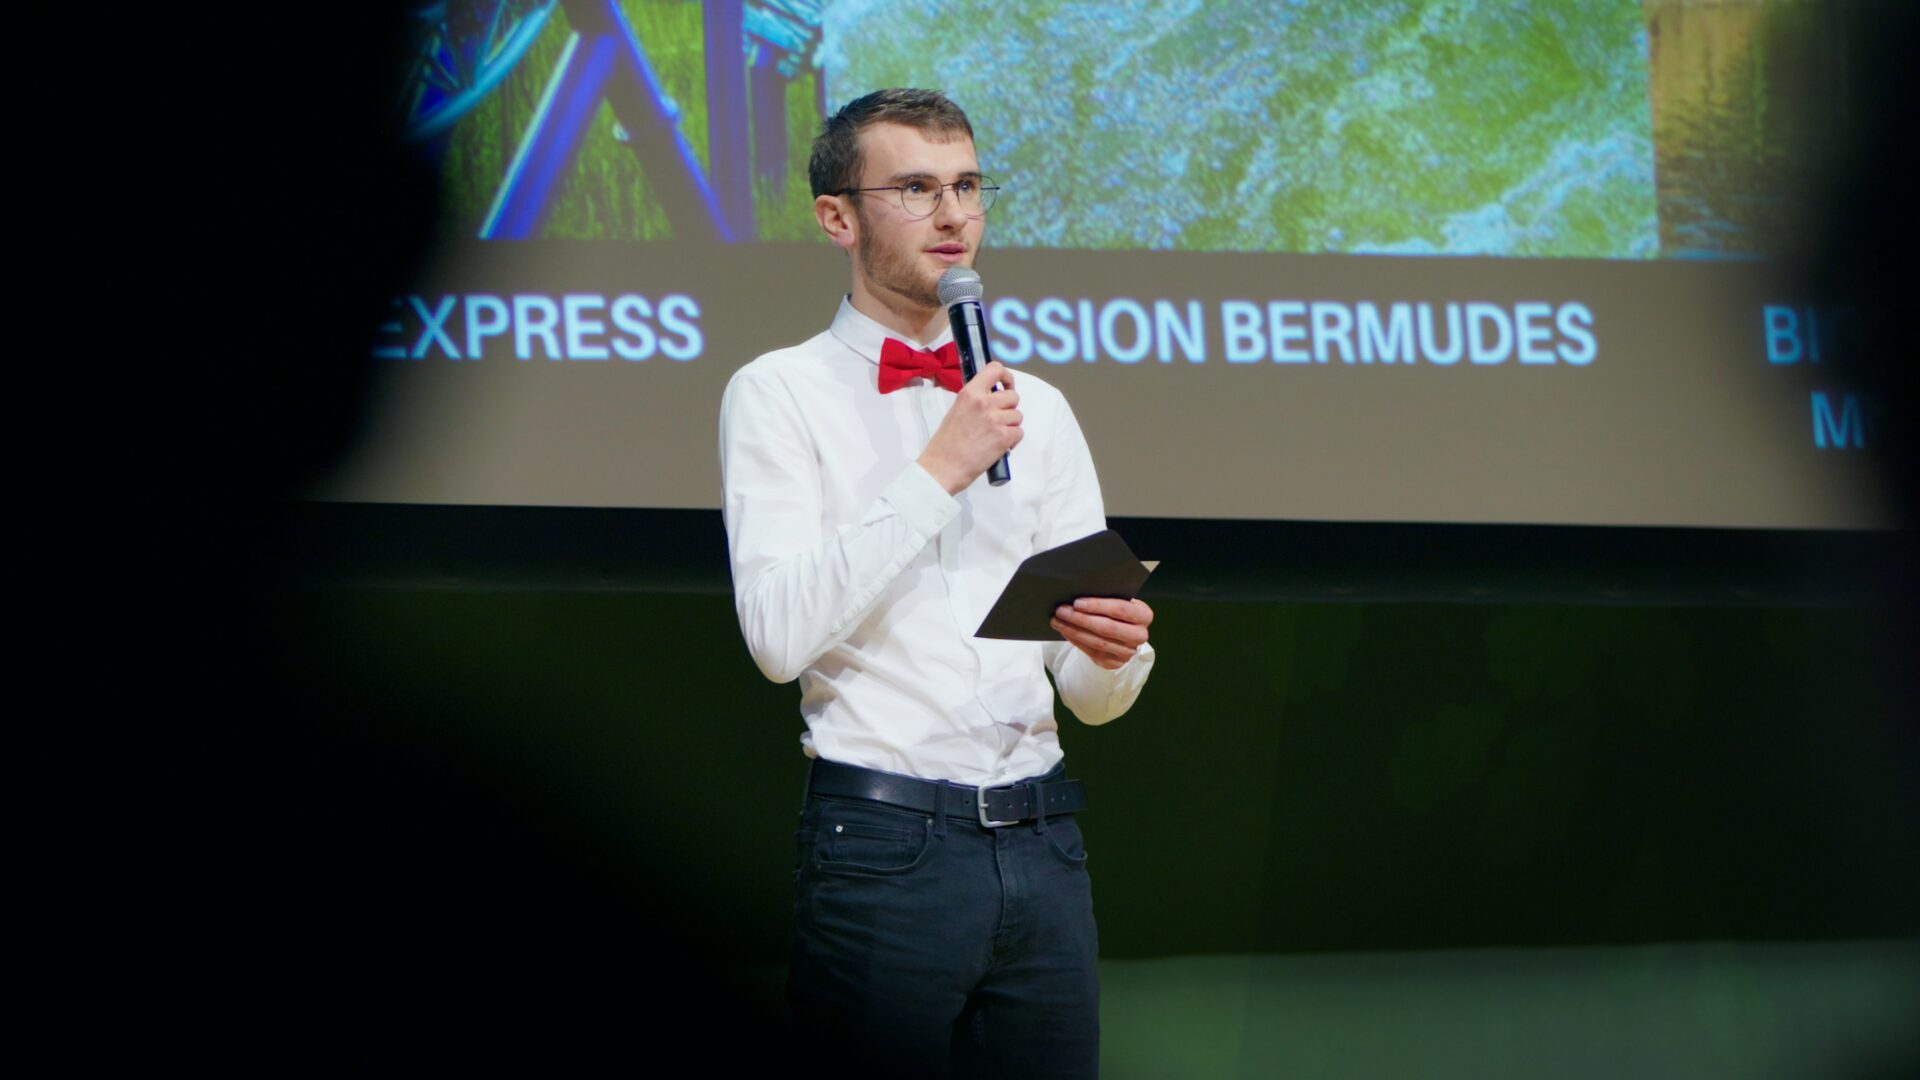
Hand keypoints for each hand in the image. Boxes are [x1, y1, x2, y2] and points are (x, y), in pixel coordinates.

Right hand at [918, 362, 1019, 494]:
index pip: (996, 369)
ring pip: (1017, 416)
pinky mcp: (1004, 437)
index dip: (1006, 377)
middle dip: (1009, 408)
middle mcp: (984, 402)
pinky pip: (1019, 432)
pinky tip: (999, 445)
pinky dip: (1012, 440)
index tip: (1005, 386)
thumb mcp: (957, 410)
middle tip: (997, 420)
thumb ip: (976, 400)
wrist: (944, 467)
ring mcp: (995, 419)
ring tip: (995, 435)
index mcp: (970, 393)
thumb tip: (993, 397)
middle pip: (1013, 396)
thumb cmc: (946, 442)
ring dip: (1010, 425)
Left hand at [1051, 597, 1151, 669]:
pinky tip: (1065, 631)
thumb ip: (1106, 598)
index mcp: (1144, 615)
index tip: (1077, 602)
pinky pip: (1092, 652)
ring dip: (1074, 630)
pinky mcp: (1114, 663)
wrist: (1123, 634)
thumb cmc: (1117, 612)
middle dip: (1081, 619)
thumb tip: (1078, 595)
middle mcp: (1140, 635)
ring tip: (1058, 621)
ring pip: (1097, 642)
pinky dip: (1076, 640)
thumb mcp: (1119, 601)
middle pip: (1107, 628)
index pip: (1120, 609)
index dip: (1097, 606)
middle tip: (1062, 611)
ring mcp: (1128, 652)